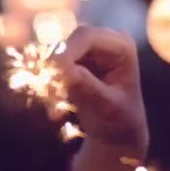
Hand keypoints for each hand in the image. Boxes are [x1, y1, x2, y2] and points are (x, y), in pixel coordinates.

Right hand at [52, 26, 148, 170]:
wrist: (115, 133)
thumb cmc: (120, 120)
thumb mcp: (106, 106)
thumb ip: (86, 86)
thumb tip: (62, 68)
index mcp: (122, 46)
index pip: (88, 37)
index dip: (66, 51)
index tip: (50, 72)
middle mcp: (103, 40)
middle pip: (69, 41)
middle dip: (56, 65)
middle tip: (47, 91)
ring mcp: (86, 49)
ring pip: (56, 54)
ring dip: (50, 78)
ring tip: (54, 107)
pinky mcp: (71, 61)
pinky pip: (51, 67)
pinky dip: (49, 84)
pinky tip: (53, 108)